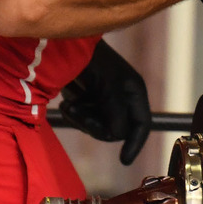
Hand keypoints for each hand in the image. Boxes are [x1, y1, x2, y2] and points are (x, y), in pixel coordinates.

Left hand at [60, 40, 150, 165]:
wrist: (61, 43)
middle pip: (116, 130)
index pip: (141, 125)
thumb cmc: (89, 57)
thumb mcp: (107, 84)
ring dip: (82, 120)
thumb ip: (116, 110)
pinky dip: (75, 115)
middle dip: (95, 125)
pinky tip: (67, 103)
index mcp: (133, 92)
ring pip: (99, 128)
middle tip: (77, 114)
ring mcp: (104, 102)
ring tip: (69, 105)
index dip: (135, 144)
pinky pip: (85, 121)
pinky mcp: (87, 102)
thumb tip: (118, 135)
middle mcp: (121, 99)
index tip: (124, 160)